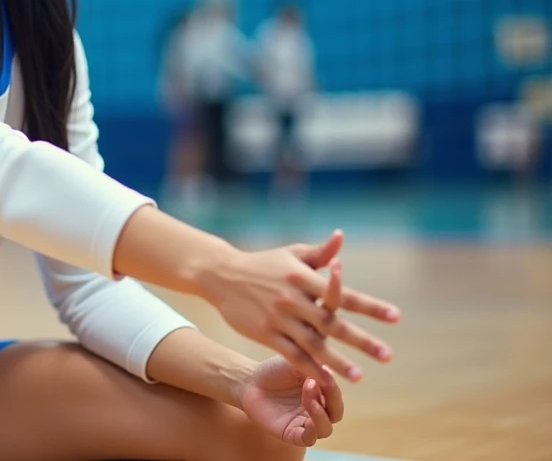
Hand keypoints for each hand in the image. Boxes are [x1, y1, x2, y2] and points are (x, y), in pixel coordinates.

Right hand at [201, 230, 399, 382]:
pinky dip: (310, 367)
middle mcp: (294, 299)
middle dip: (362, 340)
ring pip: (313, 343)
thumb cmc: (263, 264)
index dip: (370, 306)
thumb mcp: (290, 254)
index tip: (395, 317)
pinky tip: (326, 380)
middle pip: (333, 323)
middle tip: (387, 356)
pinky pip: (292, 354)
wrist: (222, 275)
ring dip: (338, 361)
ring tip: (359, 376)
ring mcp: (279, 318)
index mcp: (303, 278)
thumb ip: (319, 252)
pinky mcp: (265, 333)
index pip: (342, 294)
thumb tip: (341, 237)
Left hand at [239, 355, 343, 446]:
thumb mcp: (295, 361)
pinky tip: (306, 418)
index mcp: (322, 392)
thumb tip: (331, 364)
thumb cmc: (274, 370)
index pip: (336, 394)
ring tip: (308, 395)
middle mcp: (318, 409)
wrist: (250, 381)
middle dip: (330, 398)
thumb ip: (313, 363)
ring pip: (325, 428)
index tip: (324, 371)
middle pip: (335, 412)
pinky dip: (312, 431)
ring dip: (320, 413)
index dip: (332, 385)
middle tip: (314, 382)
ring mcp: (305, 423)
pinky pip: (308, 439)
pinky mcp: (292, 434)